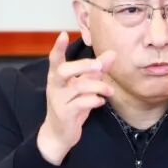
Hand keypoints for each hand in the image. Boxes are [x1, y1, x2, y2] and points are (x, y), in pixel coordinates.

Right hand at [36, 32, 115, 164]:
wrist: (59, 133)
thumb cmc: (71, 105)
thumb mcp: (83, 86)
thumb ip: (96, 70)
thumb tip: (112, 53)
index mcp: (57, 77)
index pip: (54, 59)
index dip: (58, 47)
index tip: (63, 33)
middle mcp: (55, 86)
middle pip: (64, 70)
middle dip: (84, 65)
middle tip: (100, 67)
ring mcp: (59, 100)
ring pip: (78, 87)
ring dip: (98, 86)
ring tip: (110, 90)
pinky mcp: (65, 114)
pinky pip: (81, 103)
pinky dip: (94, 100)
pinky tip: (101, 101)